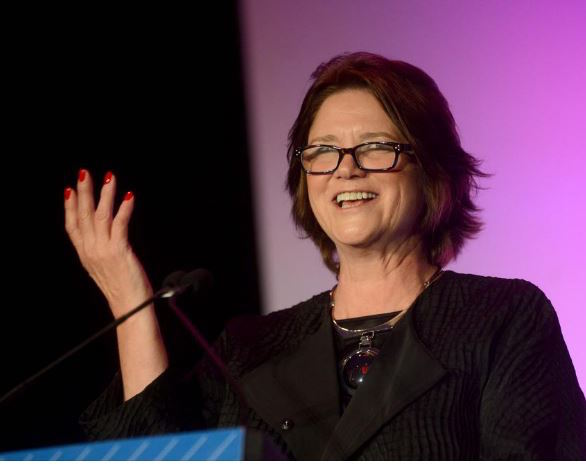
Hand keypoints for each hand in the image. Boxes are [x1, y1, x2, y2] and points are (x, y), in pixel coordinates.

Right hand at [64, 169, 152, 317]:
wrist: (130, 308)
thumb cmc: (123, 289)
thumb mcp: (105, 268)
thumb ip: (102, 250)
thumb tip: (107, 235)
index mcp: (85, 255)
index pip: (72, 226)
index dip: (69, 207)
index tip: (69, 189)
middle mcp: (91, 251)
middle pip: (83, 216)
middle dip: (84, 193)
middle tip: (84, 173)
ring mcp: (103, 251)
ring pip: (100, 216)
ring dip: (104, 195)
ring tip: (108, 178)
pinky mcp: (119, 251)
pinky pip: (120, 225)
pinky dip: (124, 208)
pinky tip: (129, 196)